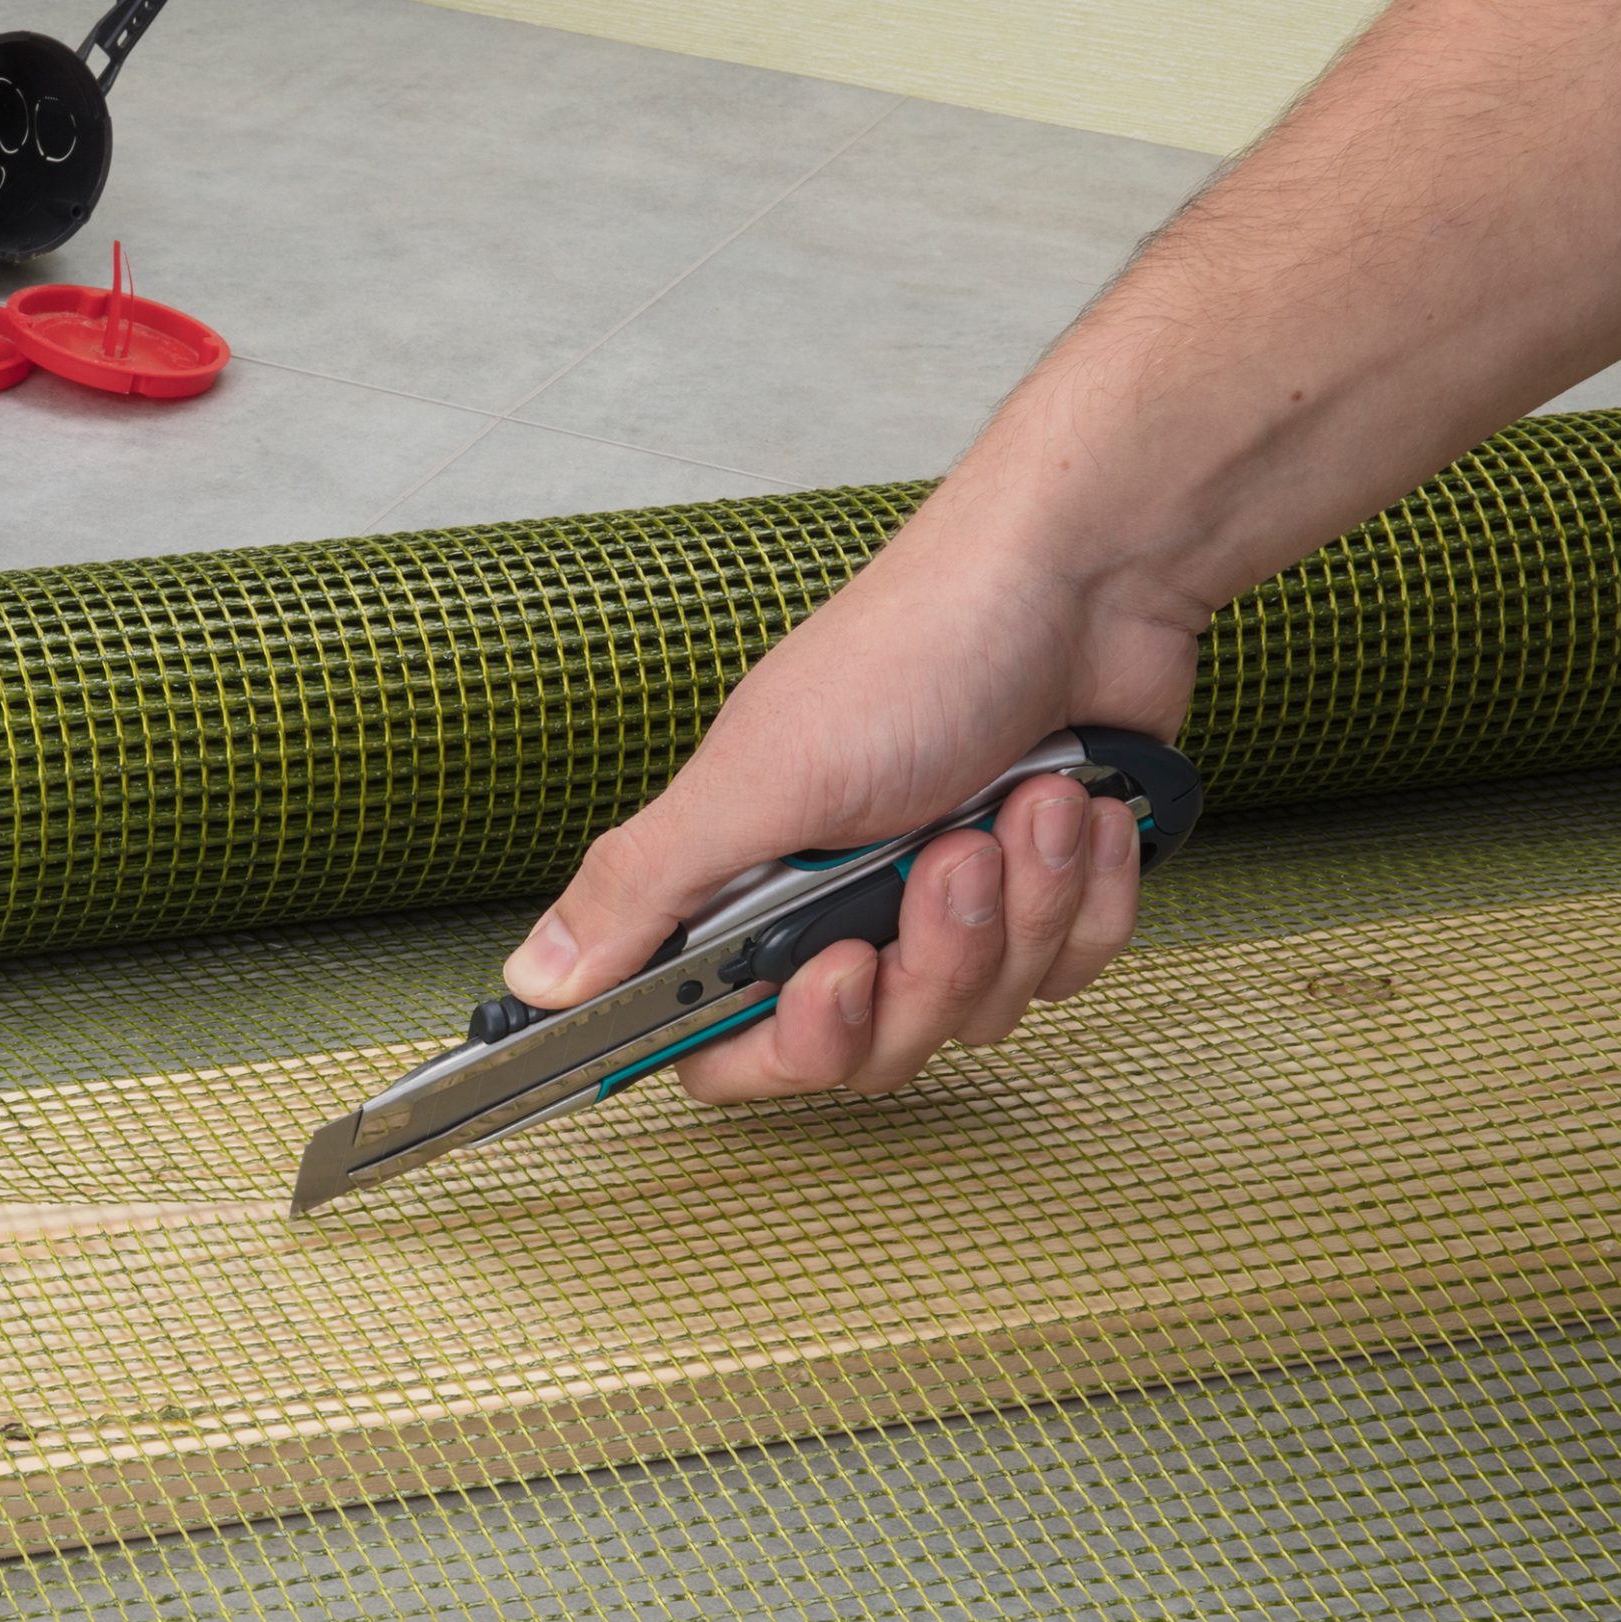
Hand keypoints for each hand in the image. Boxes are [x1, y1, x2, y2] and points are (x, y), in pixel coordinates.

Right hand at [501, 473, 1205, 1102]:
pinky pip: (1070, 967)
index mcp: (756, 885)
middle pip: (879, 1044)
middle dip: (934, 958)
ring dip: (1020, 906)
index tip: (837, 974)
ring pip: (987, 1010)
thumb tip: (535, 976)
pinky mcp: (1046, 895)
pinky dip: (1085, 891)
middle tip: (950, 854)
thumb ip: (644, 886)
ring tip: (1027, 802)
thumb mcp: (760, 778)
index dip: (792, 1041)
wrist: (1085, 578)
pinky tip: (1080, 808)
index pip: (736, 1042)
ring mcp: (952, 905)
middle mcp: (847, 905)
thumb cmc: (917, 649)